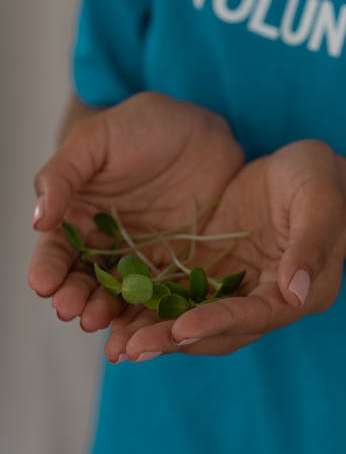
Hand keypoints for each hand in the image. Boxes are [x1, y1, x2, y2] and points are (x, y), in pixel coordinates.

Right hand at [28, 91, 243, 330]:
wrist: (200, 126)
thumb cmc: (142, 125)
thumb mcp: (98, 140)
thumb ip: (64, 175)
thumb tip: (37, 219)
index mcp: (78, 218)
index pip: (57, 252)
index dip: (49, 269)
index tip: (44, 284)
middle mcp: (108, 246)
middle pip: (87, 282)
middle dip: (78, 299)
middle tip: (76, 312)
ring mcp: (144, 259)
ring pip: (123, 296)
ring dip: (113, 315)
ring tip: (107, 327)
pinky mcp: (181, 266)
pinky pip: (166, 294)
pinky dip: (156, 314)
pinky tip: (151, 328)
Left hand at [105, 140, 345, 360]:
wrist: (301, 168)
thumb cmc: (319, 177)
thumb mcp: (320, 200)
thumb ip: (311, 244)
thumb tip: (296, 293)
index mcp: (305, 293)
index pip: (259, 316)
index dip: (221, 322)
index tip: (182, 328)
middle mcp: (270, 301)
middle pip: (223, 331)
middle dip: (177, 340)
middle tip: (132, 348)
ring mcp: (240, 290)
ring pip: (197, 321)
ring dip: (159, 333)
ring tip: (117, 344)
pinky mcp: (216, 274)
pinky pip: (182, 296)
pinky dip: (154, 308)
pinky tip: (119, 312)